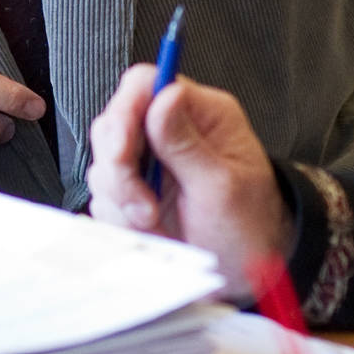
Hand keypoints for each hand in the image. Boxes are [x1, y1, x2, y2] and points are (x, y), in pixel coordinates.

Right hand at [87, 64, 293, 299]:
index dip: (124, 109)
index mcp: (202, 114)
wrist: (247, 270)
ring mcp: (150, 162)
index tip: (121, 151)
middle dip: (118, 167)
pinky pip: (105, 196)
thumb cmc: (249, 224)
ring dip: (120, 198)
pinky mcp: (136, 192)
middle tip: (141, 204)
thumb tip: (165, 94)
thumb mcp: (223, 187)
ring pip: (104, 162)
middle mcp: (172, 130)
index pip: (146, 84)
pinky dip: (118, 217)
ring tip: (152, 221)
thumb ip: (188, 144)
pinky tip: (148, 229)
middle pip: (114, 122)